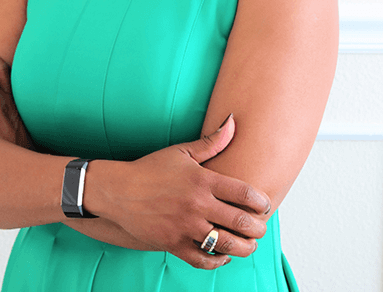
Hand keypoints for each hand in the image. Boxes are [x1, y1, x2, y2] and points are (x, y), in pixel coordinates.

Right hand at [90, 115, 270, 269]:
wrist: (118, 191)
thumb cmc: (151, 169)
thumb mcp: (181, 152)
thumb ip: (212, 141)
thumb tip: (234, 122)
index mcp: (202, 180)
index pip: (245, 194)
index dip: (262, 202)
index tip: (265, 205)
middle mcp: (197, 205)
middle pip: (241, 222)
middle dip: (258, 228)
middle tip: (260, 227)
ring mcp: (185, 226)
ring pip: (227, 245)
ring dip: (244, 248)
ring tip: (248, 244)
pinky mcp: (173, 244)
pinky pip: (203, 260)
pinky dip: (218, 261)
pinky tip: (223, 256)